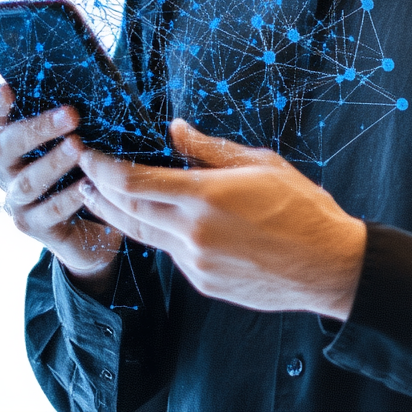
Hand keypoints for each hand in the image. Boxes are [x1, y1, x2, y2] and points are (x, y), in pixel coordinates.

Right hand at [0, 86, 123, 296]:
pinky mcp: (34, 227)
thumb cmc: (84, 166)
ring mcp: (17, 200)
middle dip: (39, 128)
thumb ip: (76, 113)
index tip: (7, 89)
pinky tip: (89, 184)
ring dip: (53, 162)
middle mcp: (8, 169)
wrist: (91, 224)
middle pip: (9, 145)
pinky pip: (50, 211)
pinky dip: (70, 197)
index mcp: (14, 142)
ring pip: (28, 180)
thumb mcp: (81, 136)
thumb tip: (99, 77)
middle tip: (71, 114)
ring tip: (78, 147)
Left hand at [77, 120, 366, 319]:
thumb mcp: (259, 162)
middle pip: (127, 211)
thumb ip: (208, 148)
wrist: (328, 265)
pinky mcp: (203, 283)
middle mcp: (193, 233)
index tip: (88, 153)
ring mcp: (196, 263)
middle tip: (82, 172)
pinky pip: (169, 254)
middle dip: (98, 190)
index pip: (133, 182)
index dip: (103, 168)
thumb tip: (172, 128)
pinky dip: (155, 233)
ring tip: (97, 196)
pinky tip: (153, 219)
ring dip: (116, 214)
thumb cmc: (301, 207)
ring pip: (142, 235)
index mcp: (205, 196)